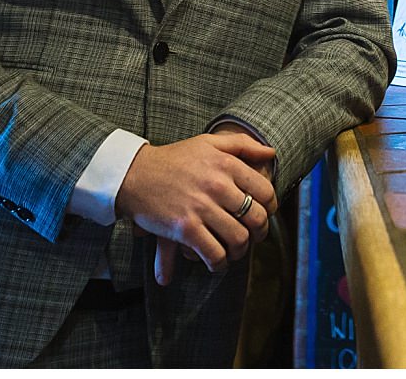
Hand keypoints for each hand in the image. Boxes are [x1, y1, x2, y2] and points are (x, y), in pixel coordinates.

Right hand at [115, 132, 276, 284]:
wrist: (134, 174)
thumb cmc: (174, 158)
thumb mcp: (208, 142)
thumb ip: (242, 145)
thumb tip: (272, 153)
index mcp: (227, 165)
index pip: (264, 191)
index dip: (271, 207)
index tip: (266, 214)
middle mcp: (218, 186)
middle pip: (256, 217)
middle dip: (260, 232)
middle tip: (255, 237)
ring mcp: (202, 208)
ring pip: (238, 238)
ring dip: (241, 251)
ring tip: (236, 251)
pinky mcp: (185, 228)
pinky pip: (214, 252)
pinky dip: (219, 262)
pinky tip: (217, 262)